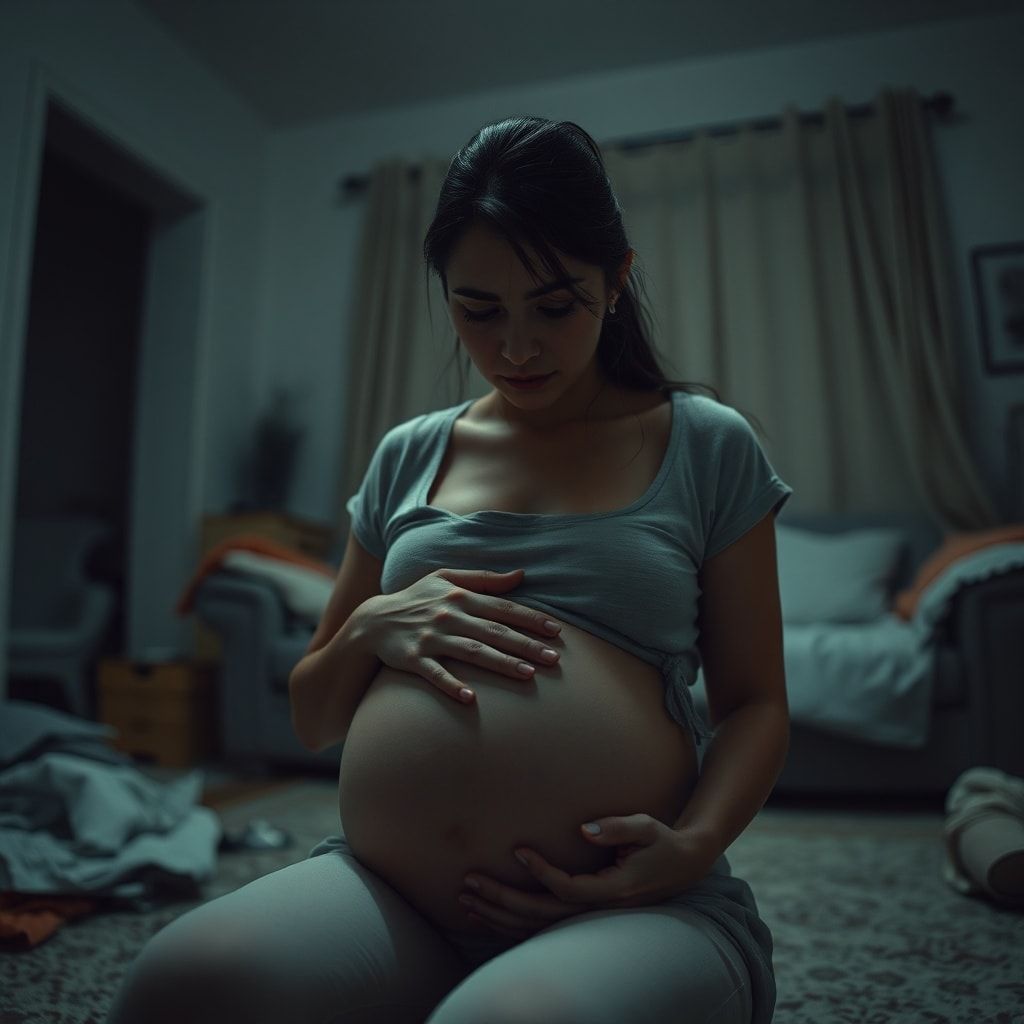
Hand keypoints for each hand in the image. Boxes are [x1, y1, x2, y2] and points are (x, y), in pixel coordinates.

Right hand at [361, 567, 561, 702]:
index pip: (503, 608)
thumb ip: (485, 579)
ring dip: (500, 663)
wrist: (372, 621)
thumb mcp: (446, 579)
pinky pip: (435, 673)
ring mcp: (431, 637)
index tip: (557, 631)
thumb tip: (521, 575)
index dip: (531, 619)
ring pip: (472, 651)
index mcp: (461, 596)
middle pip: (494, 631)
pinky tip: (470, 698)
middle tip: (554, 659)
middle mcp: (449, 615)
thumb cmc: (417, 598)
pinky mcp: (413, 658)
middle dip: (526, 644)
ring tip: (528, 675)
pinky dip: (451, 685)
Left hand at [459, 814, 720, 940]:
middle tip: (469, 882)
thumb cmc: (661, 841)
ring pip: (536, 926)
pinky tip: (485, 914)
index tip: (517, 849)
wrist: (682, 866)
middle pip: (541, 914)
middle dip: (502, 900)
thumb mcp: (647, 828)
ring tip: (466, 898)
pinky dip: (510, 924)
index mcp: (613, 890)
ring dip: (499, 915)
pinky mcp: (582, 914)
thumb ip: (617, 827)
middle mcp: (598, 910)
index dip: (541, 872)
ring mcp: (589, 917)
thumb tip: (583, 829)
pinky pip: (540, 927)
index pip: (568, 888)